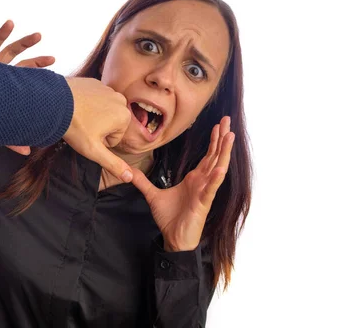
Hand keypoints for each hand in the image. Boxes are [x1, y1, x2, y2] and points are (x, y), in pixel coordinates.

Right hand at [0, 20, 54, 155]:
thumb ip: (11, 137)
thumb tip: (27, 152)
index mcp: (3, 81)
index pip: (24, 70)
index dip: (38, 64)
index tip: (53, 61)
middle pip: (11, 53)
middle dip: (25, 43)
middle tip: (40, 35)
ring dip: (0, 35)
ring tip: (11, 22)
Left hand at [63, 77, 133, 182]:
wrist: (54, 103)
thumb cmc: (75, 127)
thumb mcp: (94, 150)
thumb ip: (113, 164)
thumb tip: (130, 177)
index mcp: (124, 116)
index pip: (115, 138)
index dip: (100, 141)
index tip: (89, 135)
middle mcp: (120, 100)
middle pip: (111, 123)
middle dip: (99, 127)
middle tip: (83, 127)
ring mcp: (107, 88)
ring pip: (102, 111)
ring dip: (92, 115)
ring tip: (78, 117)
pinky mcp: (94, 82)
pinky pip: (94, 98)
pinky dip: (86, 103)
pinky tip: (75, 106)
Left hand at [131, 116, 234, 250]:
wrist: (173, 238)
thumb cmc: (169, 218)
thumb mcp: (153, 195)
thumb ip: (143, 182)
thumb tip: (130, 171)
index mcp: (194, 179)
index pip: (207, 155)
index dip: (213, 140)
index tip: (218, 125)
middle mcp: (202, 182)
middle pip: (215, 156)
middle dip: (221, 138)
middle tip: (227, 120)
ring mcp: (204, 192)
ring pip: (217, 169)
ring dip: (223, 153)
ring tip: (229, 136)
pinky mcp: (203, 204)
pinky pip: (211, 190)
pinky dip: (215, 180)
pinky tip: (220, 169)